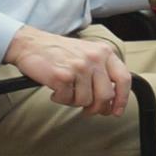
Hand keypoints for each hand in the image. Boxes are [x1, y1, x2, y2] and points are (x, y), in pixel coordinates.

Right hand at [3, 25, 131, 116]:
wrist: (31, 44)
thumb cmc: (59, 52)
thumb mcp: (89, 53)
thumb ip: (102, 71)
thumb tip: (112, 99)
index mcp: (104, 52)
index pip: (124, 78)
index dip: (122, 99)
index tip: (117, 111)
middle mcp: (94, 58)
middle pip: (106, 95)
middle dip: (97, 108)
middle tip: (89, 110)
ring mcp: (79, 67)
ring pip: (86, 100)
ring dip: (75, 102)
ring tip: (67, 92)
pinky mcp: (62, 76)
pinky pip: (67, 99)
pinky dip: (60, 99)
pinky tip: (56, 90)